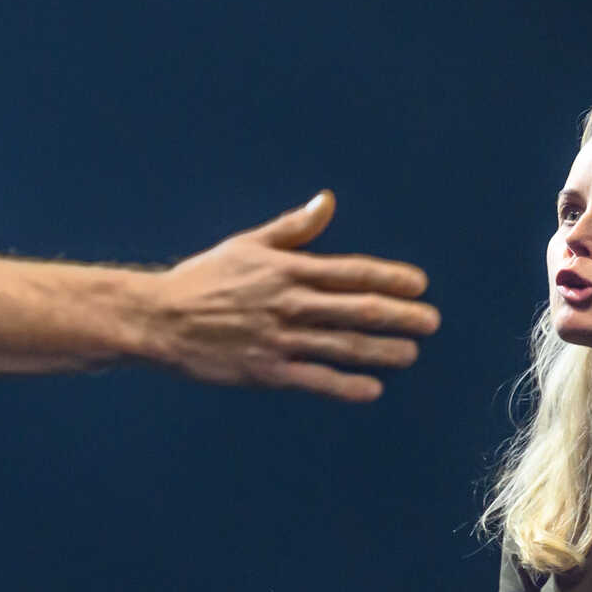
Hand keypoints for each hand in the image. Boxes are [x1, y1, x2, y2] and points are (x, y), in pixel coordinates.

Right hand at [150, 192, 437, 400]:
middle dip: (399, 316)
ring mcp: (278, 339)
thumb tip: (326, 202)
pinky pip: (314, 380)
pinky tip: (372, 389)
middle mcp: (288, 303)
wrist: (160, 319)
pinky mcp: (265, 371)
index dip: (389, 278)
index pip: (350, 272)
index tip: (419, 285)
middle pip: (356, 310)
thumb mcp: (247, 244)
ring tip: (411, 354)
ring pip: (342, 346)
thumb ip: (292, 229)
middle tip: (431, 322)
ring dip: (382, 350)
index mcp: (287, 270)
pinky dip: (345, 386)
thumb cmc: (203, 278)